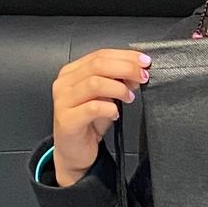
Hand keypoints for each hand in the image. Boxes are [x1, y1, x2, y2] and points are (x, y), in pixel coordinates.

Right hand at [50, 49, 149, 186]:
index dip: (125, 56)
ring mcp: (63, 101)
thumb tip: (137, 71)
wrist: (74, 152)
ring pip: (95, 83)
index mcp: (72, 72)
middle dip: (126, 68)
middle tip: (142, 76)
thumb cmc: (89, 122)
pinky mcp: (67, 120)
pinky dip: (109, 108)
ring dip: (119, 88)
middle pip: (98, 64)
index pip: (100, 55)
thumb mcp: (105, 97)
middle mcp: (64, 83)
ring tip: (129, 97)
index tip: (144, 62)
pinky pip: (92, 107)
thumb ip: (117, 81)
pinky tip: (115, 113)